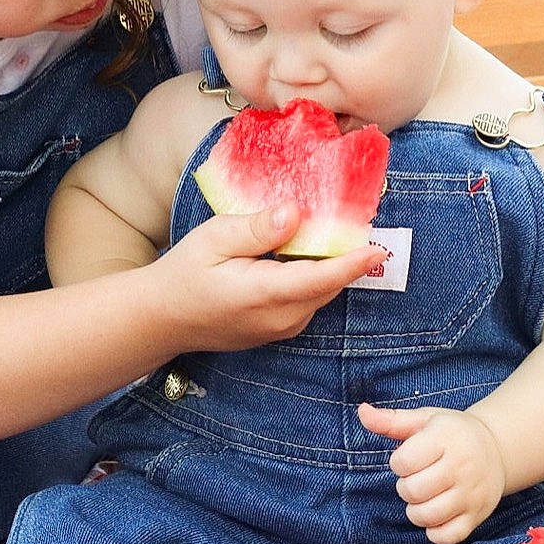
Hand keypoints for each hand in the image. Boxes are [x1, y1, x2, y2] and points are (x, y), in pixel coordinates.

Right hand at [157, 205, 384, 351]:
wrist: (163, 317)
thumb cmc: (185, 273)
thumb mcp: (214, 238)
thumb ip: (258, 229)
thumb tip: (296, 213)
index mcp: (266, 294)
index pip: (322, 278)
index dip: (354, 262)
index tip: (380, 247)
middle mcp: (282, 318)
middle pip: (329, 283)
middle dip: (347, 256)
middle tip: (356, 219)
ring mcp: (282, 328)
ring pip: (321, 291)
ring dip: (329, 265)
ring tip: (330, 230)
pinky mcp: (280, 330)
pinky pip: (309, 299)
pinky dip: (314, 277)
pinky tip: (302, 253)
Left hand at [358, 403, 506, 543]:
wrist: (496, 448)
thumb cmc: (452, 433)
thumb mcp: (425, 419)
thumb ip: (391, 420)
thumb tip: (362, 412)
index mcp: (447, 438)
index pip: (403, 462)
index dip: (399, 463)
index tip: (410, 458)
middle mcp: (463, 467)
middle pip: (413, 491)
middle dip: (405, 487)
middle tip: (416, 478)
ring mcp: (472, 494)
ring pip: (427, 516)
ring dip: (416, 510)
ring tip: (423, 496)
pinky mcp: (477, 516)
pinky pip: (447, 536)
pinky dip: (434, 531)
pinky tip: (436, 514)